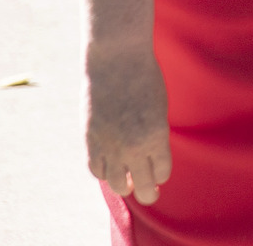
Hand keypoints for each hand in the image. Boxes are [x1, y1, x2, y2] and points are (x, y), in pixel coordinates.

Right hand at [85, 40, 171, 203]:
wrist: (117, 60)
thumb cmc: (145, 79)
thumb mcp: (160, 108)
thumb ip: (156, 135)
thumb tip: (151, 157)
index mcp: (157, 135)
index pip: (162, 172)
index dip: (162, 175)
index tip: (160, 173)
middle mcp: (133, 146)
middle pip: (142, 187)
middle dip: (148, 192)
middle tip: (150, 191)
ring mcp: (109, 145)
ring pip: (116, 184)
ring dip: (124, 185)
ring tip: (129, 181)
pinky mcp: (90, 140)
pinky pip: (96, 169)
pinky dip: (104, 172)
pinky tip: (110, 168)